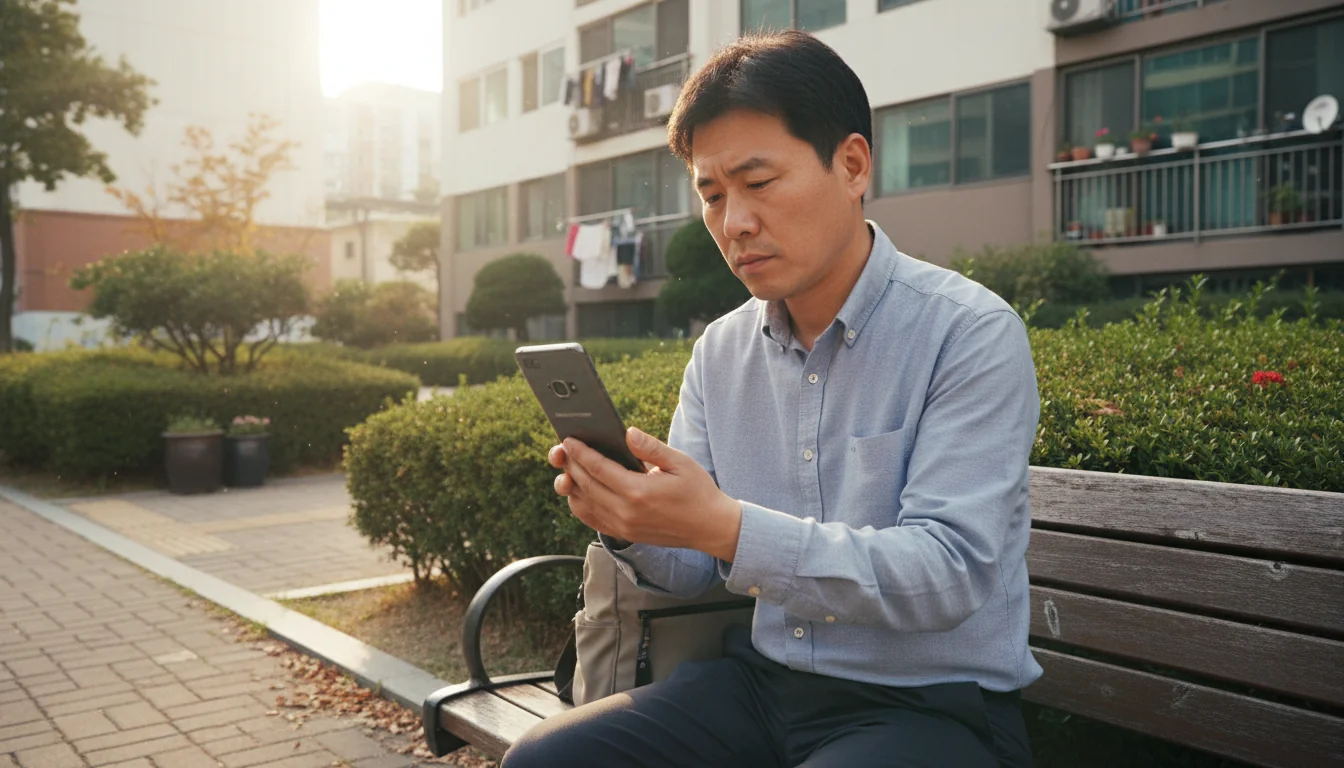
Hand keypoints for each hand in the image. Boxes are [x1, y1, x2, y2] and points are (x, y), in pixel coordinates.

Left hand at [549, 428, 741, 561]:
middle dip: (572, 465)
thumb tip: (627, 433)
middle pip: (586, 485)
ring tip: (569, 467)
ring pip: (584, 504)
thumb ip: (651, 448)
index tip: (570, 439)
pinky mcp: (625, 534)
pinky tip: (579, 491)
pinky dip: (580, 505)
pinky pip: (593, 520)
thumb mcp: (680, 463)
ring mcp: (624, 526)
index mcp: (639, 492)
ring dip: (572, 485)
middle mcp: (626, 512)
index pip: (598, 468)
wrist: (710, 527)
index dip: (580, 452)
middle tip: (563, 449)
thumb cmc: (698, 491)